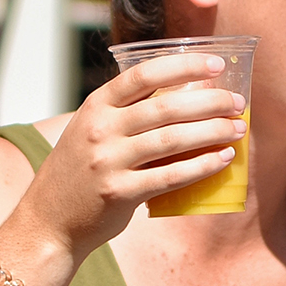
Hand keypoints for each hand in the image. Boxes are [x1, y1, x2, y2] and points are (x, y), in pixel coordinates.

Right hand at [11, 53, 247, 263]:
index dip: (183, 66)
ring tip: (237, 129)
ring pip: (173, 139)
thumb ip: (126, 113)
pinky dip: (202, 166)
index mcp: (95, 106)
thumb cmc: (79, 171)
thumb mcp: (91, 130)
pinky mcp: (120, 193)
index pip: (143, 74)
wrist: (48, 220)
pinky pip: (171, 176)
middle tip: (237, 103)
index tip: (215, 64)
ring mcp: (109, 161)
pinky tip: (223, 159)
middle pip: (166, 107)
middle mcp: (100, 129)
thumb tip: (185, 96)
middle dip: (210, 102)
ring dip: (213, 131)